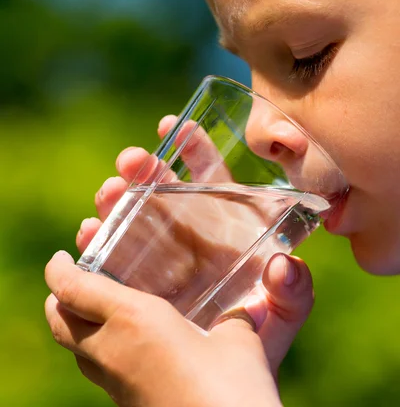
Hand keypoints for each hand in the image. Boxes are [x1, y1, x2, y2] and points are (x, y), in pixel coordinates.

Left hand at [45, 249, 313, 406]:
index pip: (72, 288)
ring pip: (73, 347)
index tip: (61, 256)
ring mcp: (114, 384)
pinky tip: (126, 344)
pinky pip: (95, 368)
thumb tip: (260, 293)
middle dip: (59, 296)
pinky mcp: (125, 404)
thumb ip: (240, 314)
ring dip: (73, 322)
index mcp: (132, 321)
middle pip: (59, 320)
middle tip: (72, 278)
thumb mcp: (241, 339)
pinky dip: (94, 347)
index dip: (59, 270)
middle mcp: (112, 351)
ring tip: (94, 305)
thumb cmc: (234, 391)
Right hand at [76, 116, 299, 317]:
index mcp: (222, 229)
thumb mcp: (282, 313)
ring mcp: (155, 256)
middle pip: (161, 190)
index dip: (196, 150)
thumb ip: (294, 292)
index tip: (178, 126)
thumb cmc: (258, 337)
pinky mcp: (130, 281)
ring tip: (110, 191)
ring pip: (130, 215)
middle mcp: (185, 235)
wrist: (225, 378)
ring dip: (117, 198)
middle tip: (133, 159)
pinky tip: (90, 230)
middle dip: (146, 168)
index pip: (210, 179)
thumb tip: (285, 267)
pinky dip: (97, 239)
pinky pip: (108, 254)